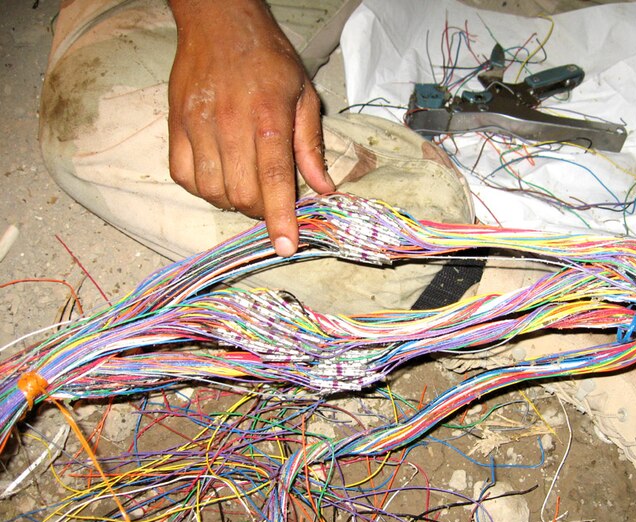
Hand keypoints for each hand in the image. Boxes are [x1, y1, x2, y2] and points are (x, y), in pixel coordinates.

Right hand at [168, 0, 334, 256]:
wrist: (219, 23)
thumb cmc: (268, 59)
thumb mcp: (303, 95)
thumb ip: (311, 146)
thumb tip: (323, 189)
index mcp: (268, 118)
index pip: (275, 180)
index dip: (280, 218)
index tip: (286, 247)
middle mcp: (230, 125)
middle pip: (241, 193)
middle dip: (258, 210)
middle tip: (268, 198)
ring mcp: (198, 125)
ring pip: (211, 190)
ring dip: (230, 201)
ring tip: (243, 184)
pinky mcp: (174, 125)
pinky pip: (182, 175)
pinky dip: (201, 187)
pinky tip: (216, 175)